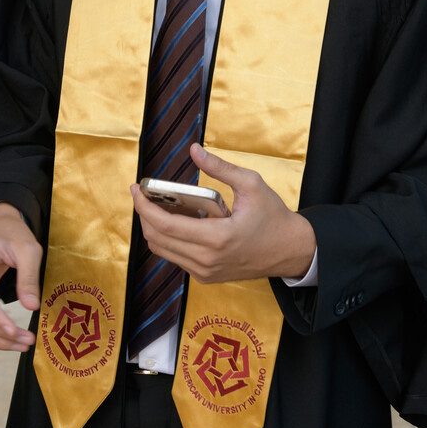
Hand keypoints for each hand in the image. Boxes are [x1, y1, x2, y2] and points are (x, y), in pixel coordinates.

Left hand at [131, 144, 315, 283]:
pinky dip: (168, 238)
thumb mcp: (251, 184)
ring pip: (162, 250)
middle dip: (143, 215)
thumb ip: (220, 167)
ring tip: (156, 204)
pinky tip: (175, 220)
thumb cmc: (273, 217)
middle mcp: (207, 260)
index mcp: (217, 238)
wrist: (289, 251)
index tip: (136, 189)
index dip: (144, 207)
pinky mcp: (206, 277)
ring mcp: (205, 272)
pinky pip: (175, 257)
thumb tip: (194, 150)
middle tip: (142, 194)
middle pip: (157, 239)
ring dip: (153, 227)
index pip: (166, 226)